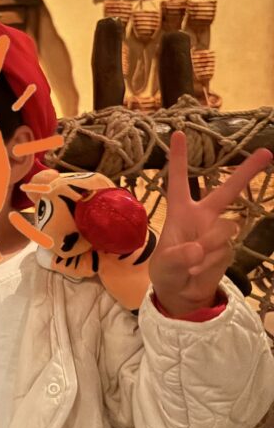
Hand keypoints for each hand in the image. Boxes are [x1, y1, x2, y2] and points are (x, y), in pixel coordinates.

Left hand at [150, 132, 270, 315]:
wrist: (182, 295)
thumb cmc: (166, 273)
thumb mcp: (164, 266)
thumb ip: (177, 257)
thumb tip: (197, 248)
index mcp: (180, 211)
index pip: (179, 181)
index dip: (178, 158)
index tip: (178, 132)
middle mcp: (202, 216)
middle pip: (226, 190)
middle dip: (246, 172)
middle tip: (268, 152)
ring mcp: (217, 232)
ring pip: (223, 230)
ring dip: (207, 248)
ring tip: (190, 264)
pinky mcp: (228, 248)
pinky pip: (223, 251)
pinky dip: (209, 264)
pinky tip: (199, 270)